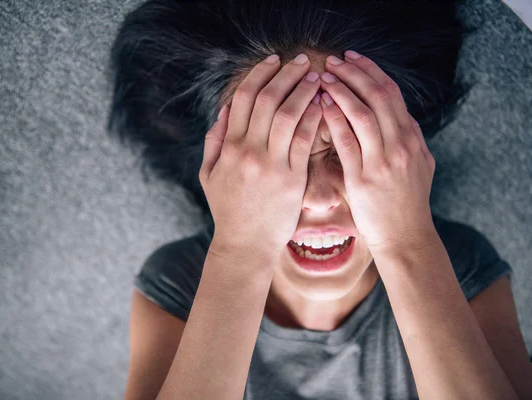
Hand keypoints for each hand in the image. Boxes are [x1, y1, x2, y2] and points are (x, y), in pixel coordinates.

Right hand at [200, 54, 321, 260]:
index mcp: (228, 147)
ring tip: (316, 76)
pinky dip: (313, 118)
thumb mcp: (209, 175)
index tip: (273, 61)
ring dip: (302, 90)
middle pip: (266, 99)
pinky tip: (322, 104)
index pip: (243, 99)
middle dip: (285, 74)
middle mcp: (247, 151)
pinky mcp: (291, 179)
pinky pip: (303, 140)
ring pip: (286, 114)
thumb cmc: (227, 211)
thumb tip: (223, 111)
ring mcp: (269, 164)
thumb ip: (213, 142)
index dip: (259, 74)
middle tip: (300, 60)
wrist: (245, 245)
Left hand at [320, 51, 435, 253]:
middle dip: (355, 73)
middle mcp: (401, 145)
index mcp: (412, 139)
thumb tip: (399, 115)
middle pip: (378, 96)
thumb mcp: (419, 166)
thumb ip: (409, 139)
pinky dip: (334, 119)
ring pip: (363, 113)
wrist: (406, 238)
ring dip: (341, 91)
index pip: (392, 94)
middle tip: (334, 60)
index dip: (371, 72)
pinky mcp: (364, 178)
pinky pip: (348, 141)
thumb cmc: (407, 203)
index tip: (353, 58)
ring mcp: (384, 161)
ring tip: (323, 77)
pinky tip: (320, 106)